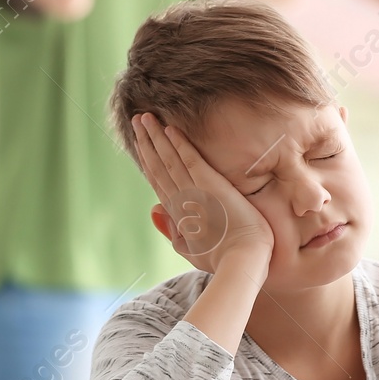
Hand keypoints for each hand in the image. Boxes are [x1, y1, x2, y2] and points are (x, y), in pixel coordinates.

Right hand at [133, 113, 273, 274]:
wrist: (241, 262)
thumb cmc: (222, 259)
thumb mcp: (189, 249)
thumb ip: (171, 230)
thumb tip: (153, 209)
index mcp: (176, 215)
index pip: (158, 181)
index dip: (148, 160)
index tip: (141, 144)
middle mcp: (180, 200)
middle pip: (158, 165)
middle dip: (146, 142)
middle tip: (137, 120)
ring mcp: (194, 191)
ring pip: (169, 158)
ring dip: (156, 136)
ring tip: (145, 117)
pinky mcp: (210, 184)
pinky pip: (190, 158)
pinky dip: (178, 143)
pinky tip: (169, 128)